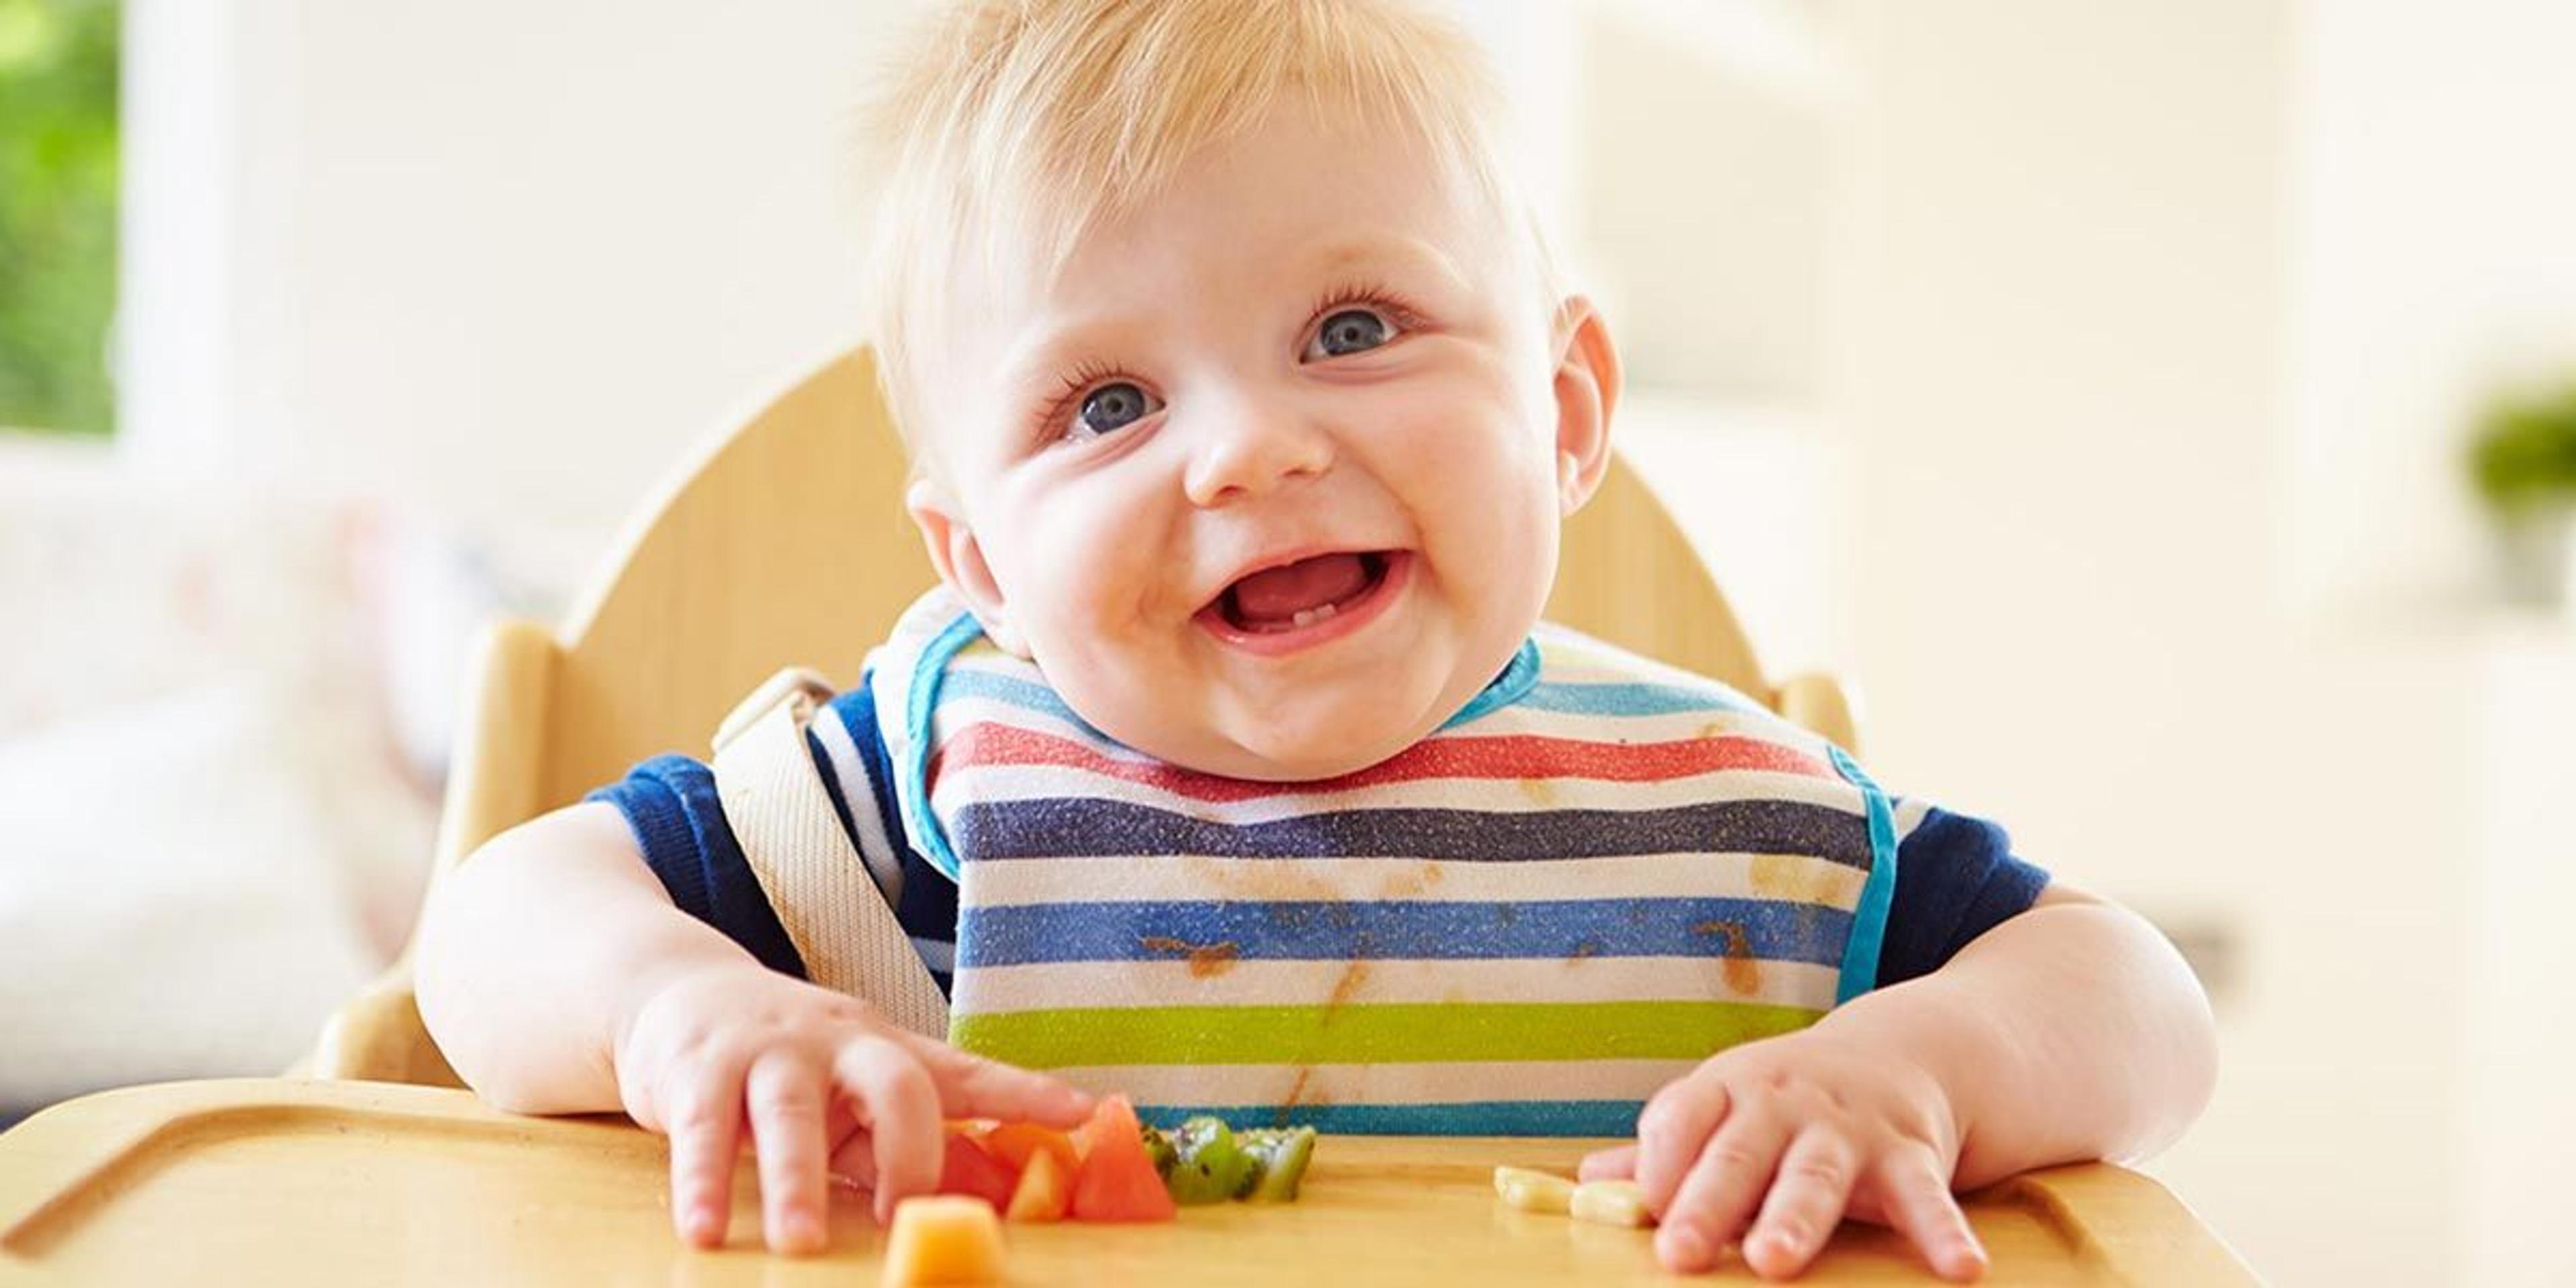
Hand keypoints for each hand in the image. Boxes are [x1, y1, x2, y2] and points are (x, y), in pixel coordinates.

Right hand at [611, 964, 1092, 1252]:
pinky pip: (703, 1131)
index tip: (1082, 1111)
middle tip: (905, 1213)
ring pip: (788, 1114)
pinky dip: (702, 1185)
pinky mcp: (701, 1071)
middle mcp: (837, 1043)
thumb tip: (949, 1201)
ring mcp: (769, 1052)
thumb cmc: (787, 1059)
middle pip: (893, 1083)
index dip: (1024, 1092)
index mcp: (885, 1051)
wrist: (679, 994)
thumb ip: (889, 1140)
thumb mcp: (847, 1093)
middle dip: (907, 1149)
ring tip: (799, 1245)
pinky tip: (707, 1231)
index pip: (965, 1072)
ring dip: (794, 1183)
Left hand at [1578, 1027, 1987, 1280]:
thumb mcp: (1724, 1108)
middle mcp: (1783, 1104)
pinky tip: (1958, 1267)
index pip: (1680, 1120)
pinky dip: (1942, 1232)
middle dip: (1708, 1201)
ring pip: (1816, 1176)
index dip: (1659, 1165)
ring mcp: (1847, 1128)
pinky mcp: (1910, 1154)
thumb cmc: (1786, 1099)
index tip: (1644, 1211)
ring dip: (1795, 1218)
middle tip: (1680, 1252)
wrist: (1900, 1052)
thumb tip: (1587, 1184)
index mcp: (1727, 1091)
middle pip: (1739, 1154)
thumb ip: (1666, 1151)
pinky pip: (1927, 1196)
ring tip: (1774, 1260)